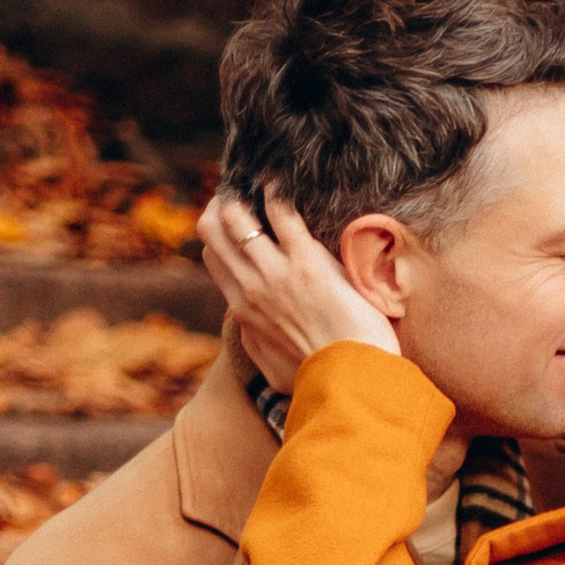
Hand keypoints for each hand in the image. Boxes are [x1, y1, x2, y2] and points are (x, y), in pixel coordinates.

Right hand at [200, 183, 395, 390]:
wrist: (349, 382)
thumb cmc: (320, 379)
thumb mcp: (274, 369)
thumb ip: (257, 345)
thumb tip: (248, 331)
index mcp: (243, 310)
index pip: (214, 257)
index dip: (218, 232)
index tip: (230, 217)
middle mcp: (251, 287)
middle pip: (215, 231)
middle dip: (223, 204)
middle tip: (241, 190)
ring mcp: (276, 274)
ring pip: (237, 219)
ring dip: (245, 195)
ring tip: (259, 182)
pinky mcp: (307, 263)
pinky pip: (281, 215)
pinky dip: (276, 193)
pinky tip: (280, 182)